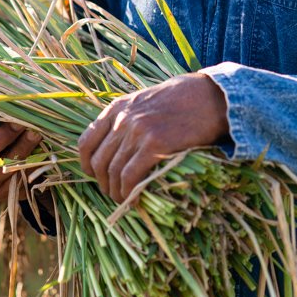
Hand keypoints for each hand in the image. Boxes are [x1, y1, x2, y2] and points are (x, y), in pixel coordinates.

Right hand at [0, 111, 41, 200]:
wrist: (8, 169)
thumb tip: (9, 103)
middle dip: (3, 136)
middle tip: (20, 122)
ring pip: (3, 166)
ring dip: (22, 148)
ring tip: (36, 132)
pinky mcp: (3, 193)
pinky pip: (19, 177)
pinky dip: (31, 163)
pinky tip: (41, 151)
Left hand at [78, 72, 228, 202]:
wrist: (209, 96)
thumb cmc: (181, 100)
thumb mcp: (145, 102)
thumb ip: (127, 119)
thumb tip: (115, 145)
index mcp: (117, 108)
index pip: (86, 142)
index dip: (87, 164)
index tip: (95, 175)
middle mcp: (123, 119)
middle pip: (99, 162)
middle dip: (103, 183)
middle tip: (114, 193)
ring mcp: (138, 132)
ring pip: (113, 172)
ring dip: (116, 192)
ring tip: (125, 199)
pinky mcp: (155, 145)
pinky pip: (131, 176)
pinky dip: (129, 192)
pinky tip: (135, 198)